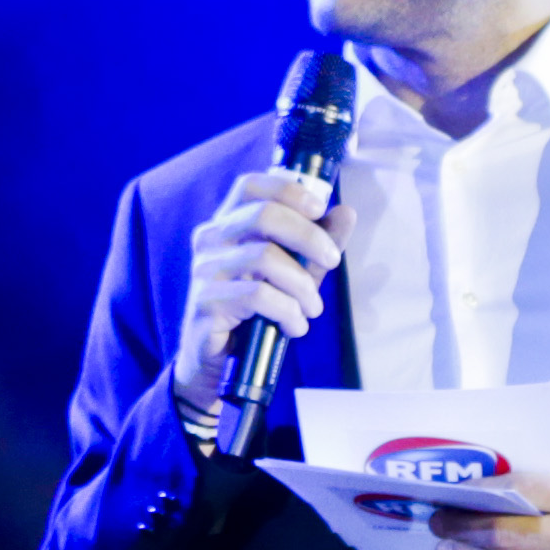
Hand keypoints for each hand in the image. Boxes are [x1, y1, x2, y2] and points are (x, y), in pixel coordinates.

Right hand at [166, 165, 340, 421]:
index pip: (250, 185)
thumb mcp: (292, 274)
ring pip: (264, 258)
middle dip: (309, 237)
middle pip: (263, 215)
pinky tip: (294, 326)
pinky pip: (257, 296)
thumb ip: (315, 245)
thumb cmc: (255, 312)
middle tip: (333, 261)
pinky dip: (287, 311)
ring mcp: (203, 271)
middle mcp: (209, 240)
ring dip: (302, 286)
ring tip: (312, 308)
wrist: (217, 364)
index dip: (288, 189)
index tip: (320, 210)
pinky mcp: (204, 304)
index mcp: (227, 224)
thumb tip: (346, 213)